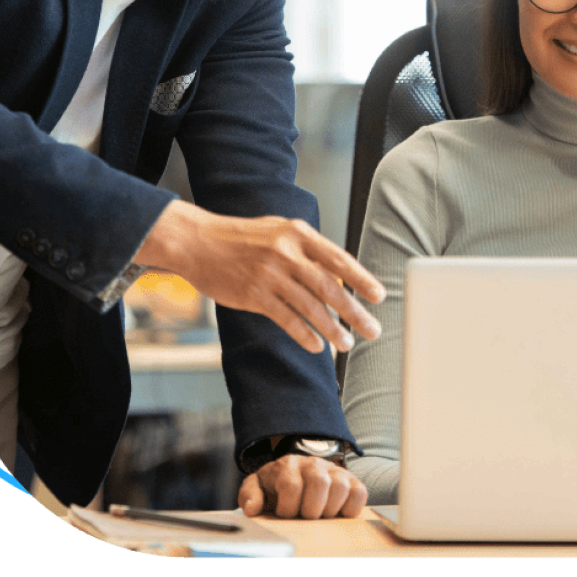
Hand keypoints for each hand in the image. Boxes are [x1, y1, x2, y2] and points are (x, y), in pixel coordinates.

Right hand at [134, 201, 384, 354]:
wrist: (198, 241)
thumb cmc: (242, 237)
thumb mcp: (279, 231)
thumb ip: (308, 251)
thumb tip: (338, 278)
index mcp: (298, 233)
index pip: (338, 259)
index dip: (361, 279)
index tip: (378, 296)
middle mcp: (286, 252)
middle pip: (329, 287)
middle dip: (354, 312)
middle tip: (373, 329)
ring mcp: (269, 274)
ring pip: (310, 307)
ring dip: (332, 328)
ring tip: (347, 344)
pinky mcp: (253, 294)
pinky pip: (286, 319)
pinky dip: (304, 334)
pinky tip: (317, 346)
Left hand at [238, 455, 368, 519]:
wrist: (298, 473)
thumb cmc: (277, 487)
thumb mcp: (258, 488)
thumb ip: (250, 495)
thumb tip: (252, 509)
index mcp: (288, 466)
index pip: (292, 486)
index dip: (288, 508)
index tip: (285, 515)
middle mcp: (313, 464)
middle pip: (319, 483)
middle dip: (311, 509)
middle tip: (305, 516)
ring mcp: (334, 471)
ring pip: (341, 486)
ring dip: (330, 509)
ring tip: (320, 516)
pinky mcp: (352, 481)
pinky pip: (360, 493)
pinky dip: (351, 508)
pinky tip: (337, 513)